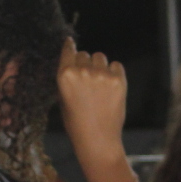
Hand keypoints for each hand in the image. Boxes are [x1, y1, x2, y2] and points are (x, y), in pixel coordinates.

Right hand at [57, 38, 128, 154]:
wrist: (97, 139)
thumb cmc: (77, 123)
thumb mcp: (63, 98)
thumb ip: (67, 78)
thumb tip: (73, 62)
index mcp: (65, 75)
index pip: (68, 51)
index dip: (70, 46)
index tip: (71, 42)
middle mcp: (82, 71)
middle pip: (85, 54)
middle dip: (85, 64)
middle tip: (88, 82)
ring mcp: (101, 74)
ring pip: (100, 57)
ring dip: (100, 66)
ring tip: (99, 86)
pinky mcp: (118, 80)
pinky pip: (116, 65)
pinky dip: (114, 73)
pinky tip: (110, 88)